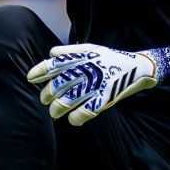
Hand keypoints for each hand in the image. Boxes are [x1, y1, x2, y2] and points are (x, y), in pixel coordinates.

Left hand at [28, 43, 169, 125]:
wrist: (138, 68)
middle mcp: (87, 69)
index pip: (55, 64)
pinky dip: (76, 118)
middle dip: (47, 95)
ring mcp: (96, 84)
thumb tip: (51, 53)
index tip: (30, 79)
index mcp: (82, 57)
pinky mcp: (106, 98)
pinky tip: (72, 120)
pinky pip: (86, 112)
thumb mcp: (92, 50)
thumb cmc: (111, 60)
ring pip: (68, 100)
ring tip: (55, 113)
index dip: (40, 71)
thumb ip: (70, 52)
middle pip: (58, 85)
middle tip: (45, 100)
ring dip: (58, 109)